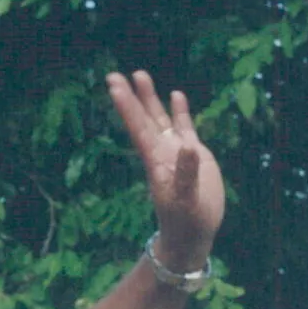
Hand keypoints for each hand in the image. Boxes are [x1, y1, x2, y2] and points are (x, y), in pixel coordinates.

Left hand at [106, 71, 224, 270]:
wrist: (193, 234)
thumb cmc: (186, 222)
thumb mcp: (186, 201)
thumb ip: (186, 175)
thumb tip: (189, 147)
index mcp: (156, 161)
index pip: (138, 128)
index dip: (127, 107)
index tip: (113, 86)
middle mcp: (162, 152)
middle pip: (144, 119)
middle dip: (131, 97)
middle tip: (114, 74)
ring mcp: (176, 152)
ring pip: (160, 119)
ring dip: (150, 99)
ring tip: (140, 74)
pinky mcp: (194, 154)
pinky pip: (183, 128)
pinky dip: (179, 112)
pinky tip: (176, 95)